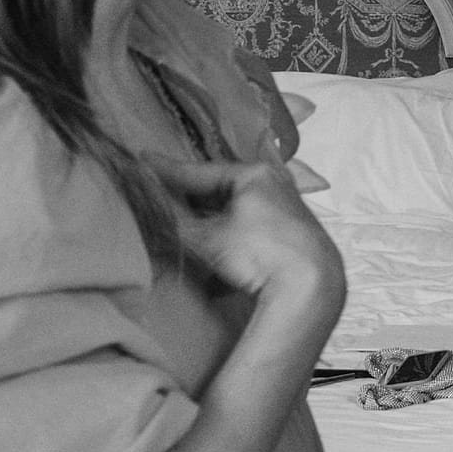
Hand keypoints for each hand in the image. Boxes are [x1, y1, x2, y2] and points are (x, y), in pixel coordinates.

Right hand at [147, 147, 343, 307]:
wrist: (310, 289)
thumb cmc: (259, 252)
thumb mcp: (206, 237)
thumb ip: (173, 220)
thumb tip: (148, 207)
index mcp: (256, 175)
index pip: (201, 172)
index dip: (168, 172)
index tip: (142, 161)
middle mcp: (277, 188)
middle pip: (221, 194)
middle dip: (192, 204)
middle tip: (161, 200)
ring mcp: (288, 215)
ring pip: (237, 218)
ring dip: (212, 231)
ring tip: (187, 238)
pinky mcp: (294, 243)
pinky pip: (253, 240)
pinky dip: (234, 250)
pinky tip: (218, 271)